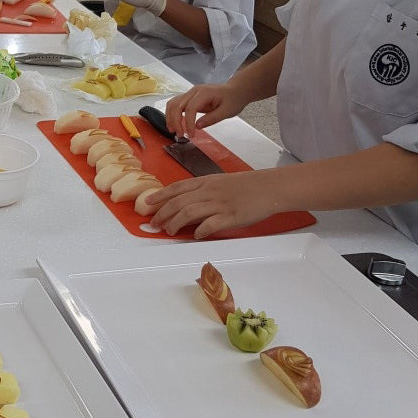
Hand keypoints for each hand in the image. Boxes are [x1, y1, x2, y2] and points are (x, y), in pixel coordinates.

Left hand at [147, 170, 277, 239]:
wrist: (269, 187)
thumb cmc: (246, 186)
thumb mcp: (220, 183)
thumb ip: (203, 192)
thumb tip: (186, 204)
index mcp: (206, 182)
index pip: (177, 188)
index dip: (160, 195)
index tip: (148, 203)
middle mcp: (209, 191)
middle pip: (179, 202)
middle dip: (162, 213)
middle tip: (153, 223)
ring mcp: (220, 204)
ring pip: (190, 212)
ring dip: (176, 222)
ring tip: (169, 231)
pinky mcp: (231, 216)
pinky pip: (211, 224)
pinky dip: (201, 230)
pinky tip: (196, 235)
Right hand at [165, 83, 245, 137]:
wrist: (235, 90)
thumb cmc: (233, 99)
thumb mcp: (227, 111)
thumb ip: (212, 118)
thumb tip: (197, 126)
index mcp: (204, 93)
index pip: (190, 108)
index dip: (188, 123)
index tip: (191, 135)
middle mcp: (194, 91)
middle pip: (177, 105)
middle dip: (175, 121)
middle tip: (179, 135)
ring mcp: (190, 93)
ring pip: (173, 103)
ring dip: (170, 117)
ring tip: (173, 130)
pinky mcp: (189, 97)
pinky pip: (176, 104)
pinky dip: (172, 114)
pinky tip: (174, 123)